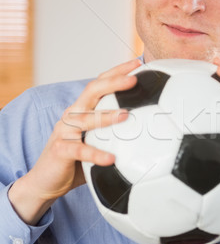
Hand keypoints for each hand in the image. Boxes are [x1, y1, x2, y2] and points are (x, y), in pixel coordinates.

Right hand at [8, 59, 140, 224]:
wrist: (45, 181)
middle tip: (134, 79)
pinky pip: (80, 151)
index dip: (117, 71)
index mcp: (83, 109)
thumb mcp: (98, 142)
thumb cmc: (77, 161)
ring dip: (107, 116)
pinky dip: (96, 154)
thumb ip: (117, 134)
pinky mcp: (60, 150)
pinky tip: (111, 159)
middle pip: (92, 91)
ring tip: (126, 115)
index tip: (138, 62)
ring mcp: (64, 131)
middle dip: (114, 82)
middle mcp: (73, 115)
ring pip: (86, 118)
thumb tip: (150, 131)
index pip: (100, 83)